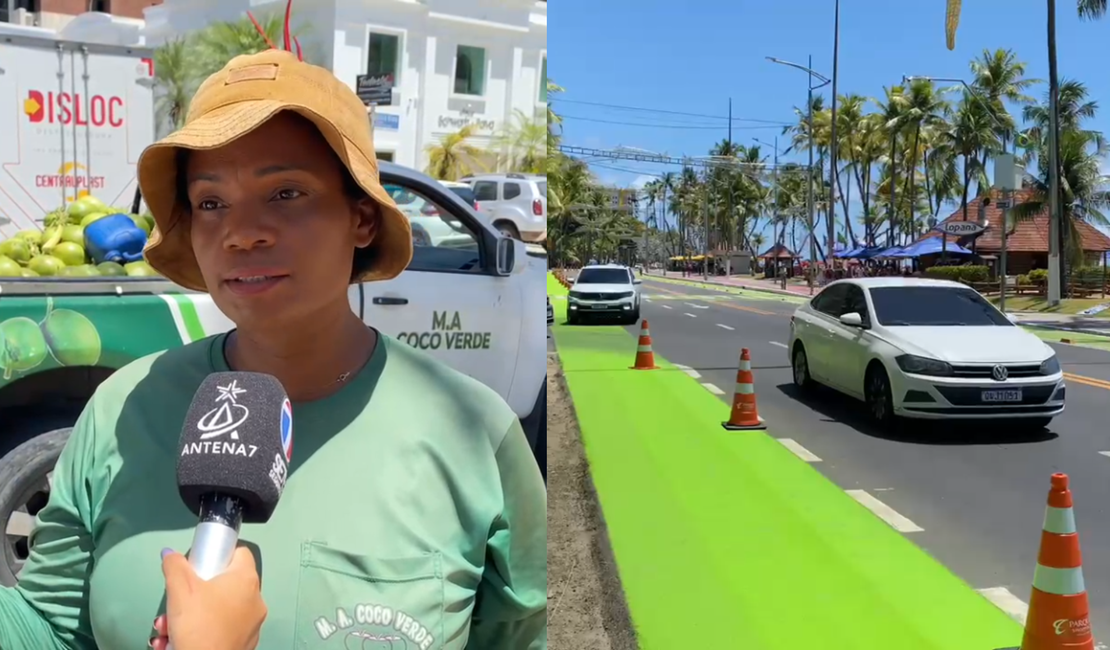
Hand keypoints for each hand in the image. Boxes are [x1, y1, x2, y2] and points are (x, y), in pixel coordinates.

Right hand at [149, 546, 267, 649]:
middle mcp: (255, 599)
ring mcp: (252, 623)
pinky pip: (220, 629)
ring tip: (168, 628)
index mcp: (246, 580)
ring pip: (217, 610)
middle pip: (223, 585)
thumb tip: (170, 553)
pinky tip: (177, 642)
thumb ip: (174, 566)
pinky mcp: (244, 643)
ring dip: (190, 616)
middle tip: (175, 605)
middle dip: (192, 594)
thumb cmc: (198, 625)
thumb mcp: (180, 589)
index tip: (198, 566)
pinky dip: (200, 632)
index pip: (238, 553)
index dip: (217, 555)